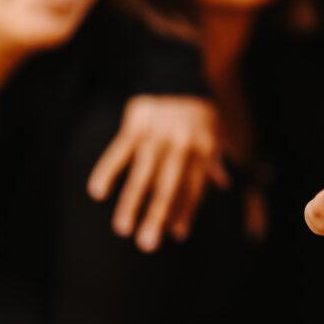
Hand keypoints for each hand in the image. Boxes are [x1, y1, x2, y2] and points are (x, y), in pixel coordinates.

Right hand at [87, 95, 227, 251]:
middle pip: (168, 184)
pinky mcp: (134, 125)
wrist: (175, 79)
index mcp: (204, 148)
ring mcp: (156, 134)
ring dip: (131, 202)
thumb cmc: (197, 119)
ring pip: (142, 172)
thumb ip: (217, 161)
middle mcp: (180, 142)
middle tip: (147, 244)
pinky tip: (97, 192)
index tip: (178, 235)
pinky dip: (107, 170)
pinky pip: (118, 150)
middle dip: (157, 215)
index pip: (194, 185)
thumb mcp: (215, 135)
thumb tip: (226, 184)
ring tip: (122, 229)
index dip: (187, 209)